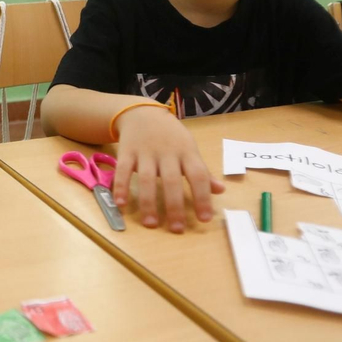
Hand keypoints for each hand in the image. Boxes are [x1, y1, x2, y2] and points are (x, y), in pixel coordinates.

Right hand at [112, 106, 224, 231]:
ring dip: (148, 202)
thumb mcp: (189, 149)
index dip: (202, 197)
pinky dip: (120, 187)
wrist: (143, 113)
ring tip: (151, 224)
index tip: (204, 219)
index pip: (198, 176)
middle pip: (172, 180)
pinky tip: (120, 205)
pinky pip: (123, 171)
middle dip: (174, 206)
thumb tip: (221, 190)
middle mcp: (167, 152)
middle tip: (176, 229)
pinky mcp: (127, 151)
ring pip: (147, 179)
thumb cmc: (171, 136)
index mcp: (187, 152)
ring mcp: (146, 152)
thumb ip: (202, 172)